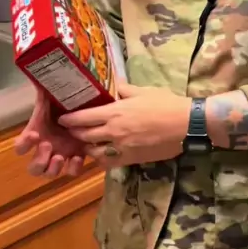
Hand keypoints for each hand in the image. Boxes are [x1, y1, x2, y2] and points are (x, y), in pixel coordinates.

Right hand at [14, 90, 85, 177]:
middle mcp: (45, 149)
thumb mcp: (51, 95)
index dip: (24, 145)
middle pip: (34, 168)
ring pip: (50, 173)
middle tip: (48, 145)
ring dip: (53, 168)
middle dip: (39, 160)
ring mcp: (60, 155)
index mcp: (35, 135)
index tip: (34, 135)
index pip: (20, 148)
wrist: (84, 105)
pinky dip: (73, 168)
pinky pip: (72, 172)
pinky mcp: (77, 157)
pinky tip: (78, 157)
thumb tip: (39, 77)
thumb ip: (43, 89)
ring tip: (60, 156)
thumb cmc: (63, 101)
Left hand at [58, 83, 191, 169]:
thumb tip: (114, 86)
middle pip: (85, 135)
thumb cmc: (166, 104)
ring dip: (87, 147)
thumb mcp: (144, 90)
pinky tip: (102, 155)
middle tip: (70, 131)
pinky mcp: (131, 158)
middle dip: (75, 133)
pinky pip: (109, 162)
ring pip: (94, 151)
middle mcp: (114, 131)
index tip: (62, 119)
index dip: (70, 119)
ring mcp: (121, 147)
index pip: (84, 117)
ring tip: (85, 143)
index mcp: (115, 112)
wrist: (185, 125)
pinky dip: (102, 159)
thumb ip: (125, 89)